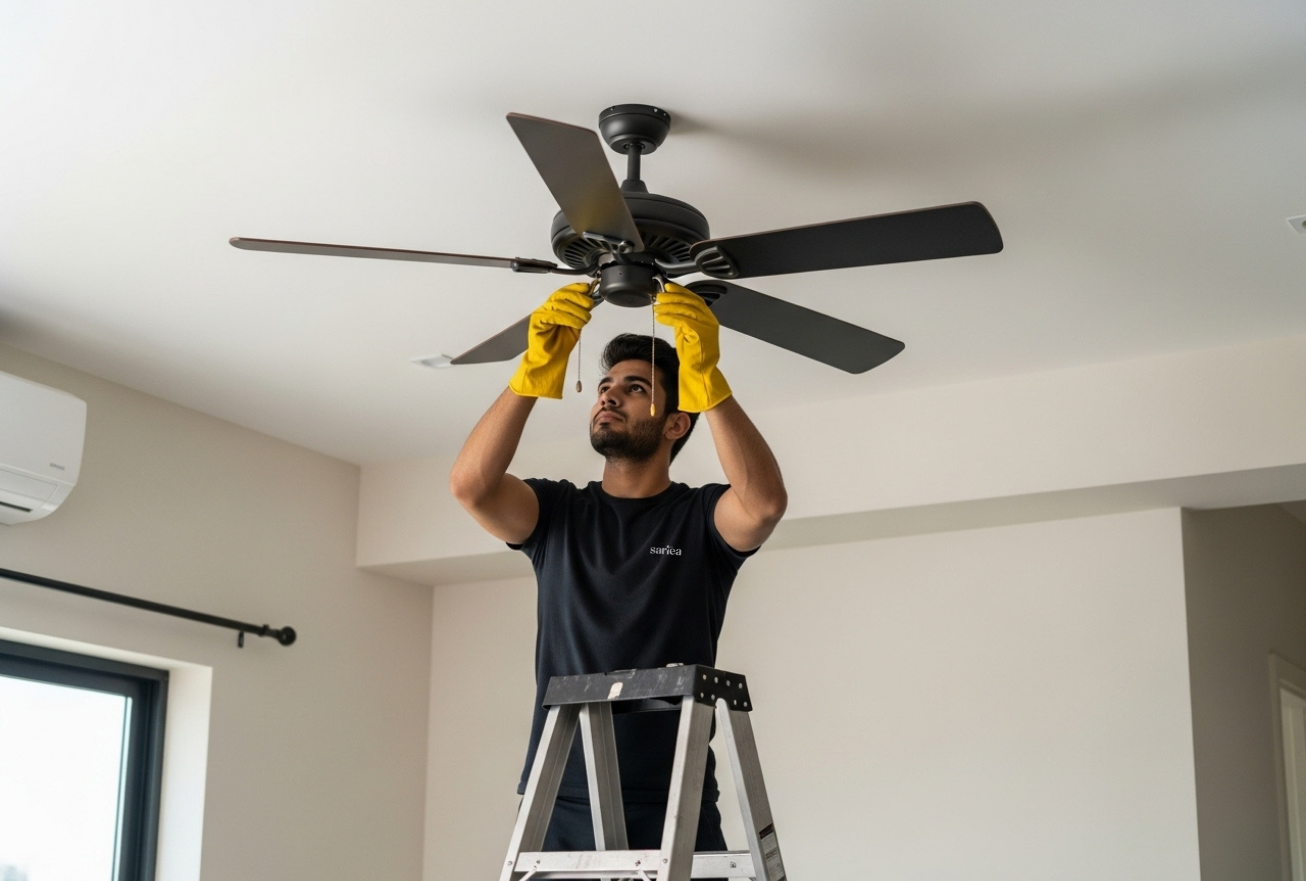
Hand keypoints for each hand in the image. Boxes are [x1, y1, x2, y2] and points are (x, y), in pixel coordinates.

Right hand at [509, 283, 593, 398]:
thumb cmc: (561, 345)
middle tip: (589, 304)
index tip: (588, 288)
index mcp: (556, 306)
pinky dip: (568, 318)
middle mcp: (547, 307)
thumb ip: (581, 312)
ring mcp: (541, 313)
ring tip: (585, 318)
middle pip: (563, 295)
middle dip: (579, 298)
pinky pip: (553, 315)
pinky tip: (576, 323)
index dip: (577, 288)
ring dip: (576, 310)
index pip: (566, 291)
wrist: (551, 360)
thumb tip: (590, 300)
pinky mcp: (537, 321)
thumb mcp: (576, 325)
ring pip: (559, 304)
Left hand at [654, 283, 731, 411]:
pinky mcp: (700, 332)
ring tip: (657, 306)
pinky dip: (669, 317)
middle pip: (690, 301)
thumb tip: (670, 308)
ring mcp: (706, 326)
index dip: (680, 291)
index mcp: (708, 318)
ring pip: (685, 308)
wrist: (700, 372)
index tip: (668, 287)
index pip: (694, 299)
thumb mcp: (686, 332)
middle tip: (659, 295)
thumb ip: (682, 319)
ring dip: (669, 306)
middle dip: (673, 296)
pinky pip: (682, 320)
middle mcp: (709, 320)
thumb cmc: (694, 356)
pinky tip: (660, 317)